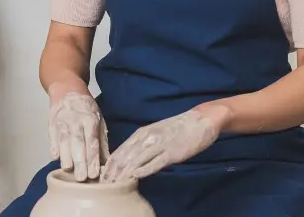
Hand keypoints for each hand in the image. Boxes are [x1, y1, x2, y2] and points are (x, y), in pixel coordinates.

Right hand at [48, 90, 108, 180]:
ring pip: (64, 140)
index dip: (93, 158)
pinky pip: (52, 135)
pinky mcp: (51, 121)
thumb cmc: (86, 108)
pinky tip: (54, 157)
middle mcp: (76, 120)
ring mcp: (62, 120)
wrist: (67, 88)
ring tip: (68, 170)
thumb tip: (106, 161)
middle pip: (78, 143)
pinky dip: (53, 145)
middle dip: (80, 161)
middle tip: (82, 178)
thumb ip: (102, 140)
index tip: (94, 174)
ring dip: (66, 156)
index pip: (92, 142)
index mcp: (90, 120)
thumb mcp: (99, 119)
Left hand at [101, 108, 221, 182]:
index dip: (110, 165)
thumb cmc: (179, 128)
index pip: (120, 151)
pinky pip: (155, 162)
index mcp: (142, 133)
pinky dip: (144, 169)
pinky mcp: (172, 152)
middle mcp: (147, 138)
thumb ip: (143, 145)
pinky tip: (135, 176)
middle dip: (113, 171)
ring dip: (124, 172)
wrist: (200, 120)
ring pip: (136, 160)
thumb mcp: (156, 133)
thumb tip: (131, 160)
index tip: (103, 176)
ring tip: (115, 183)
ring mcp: (159, 145)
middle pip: (124, 156)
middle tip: (105, 183)